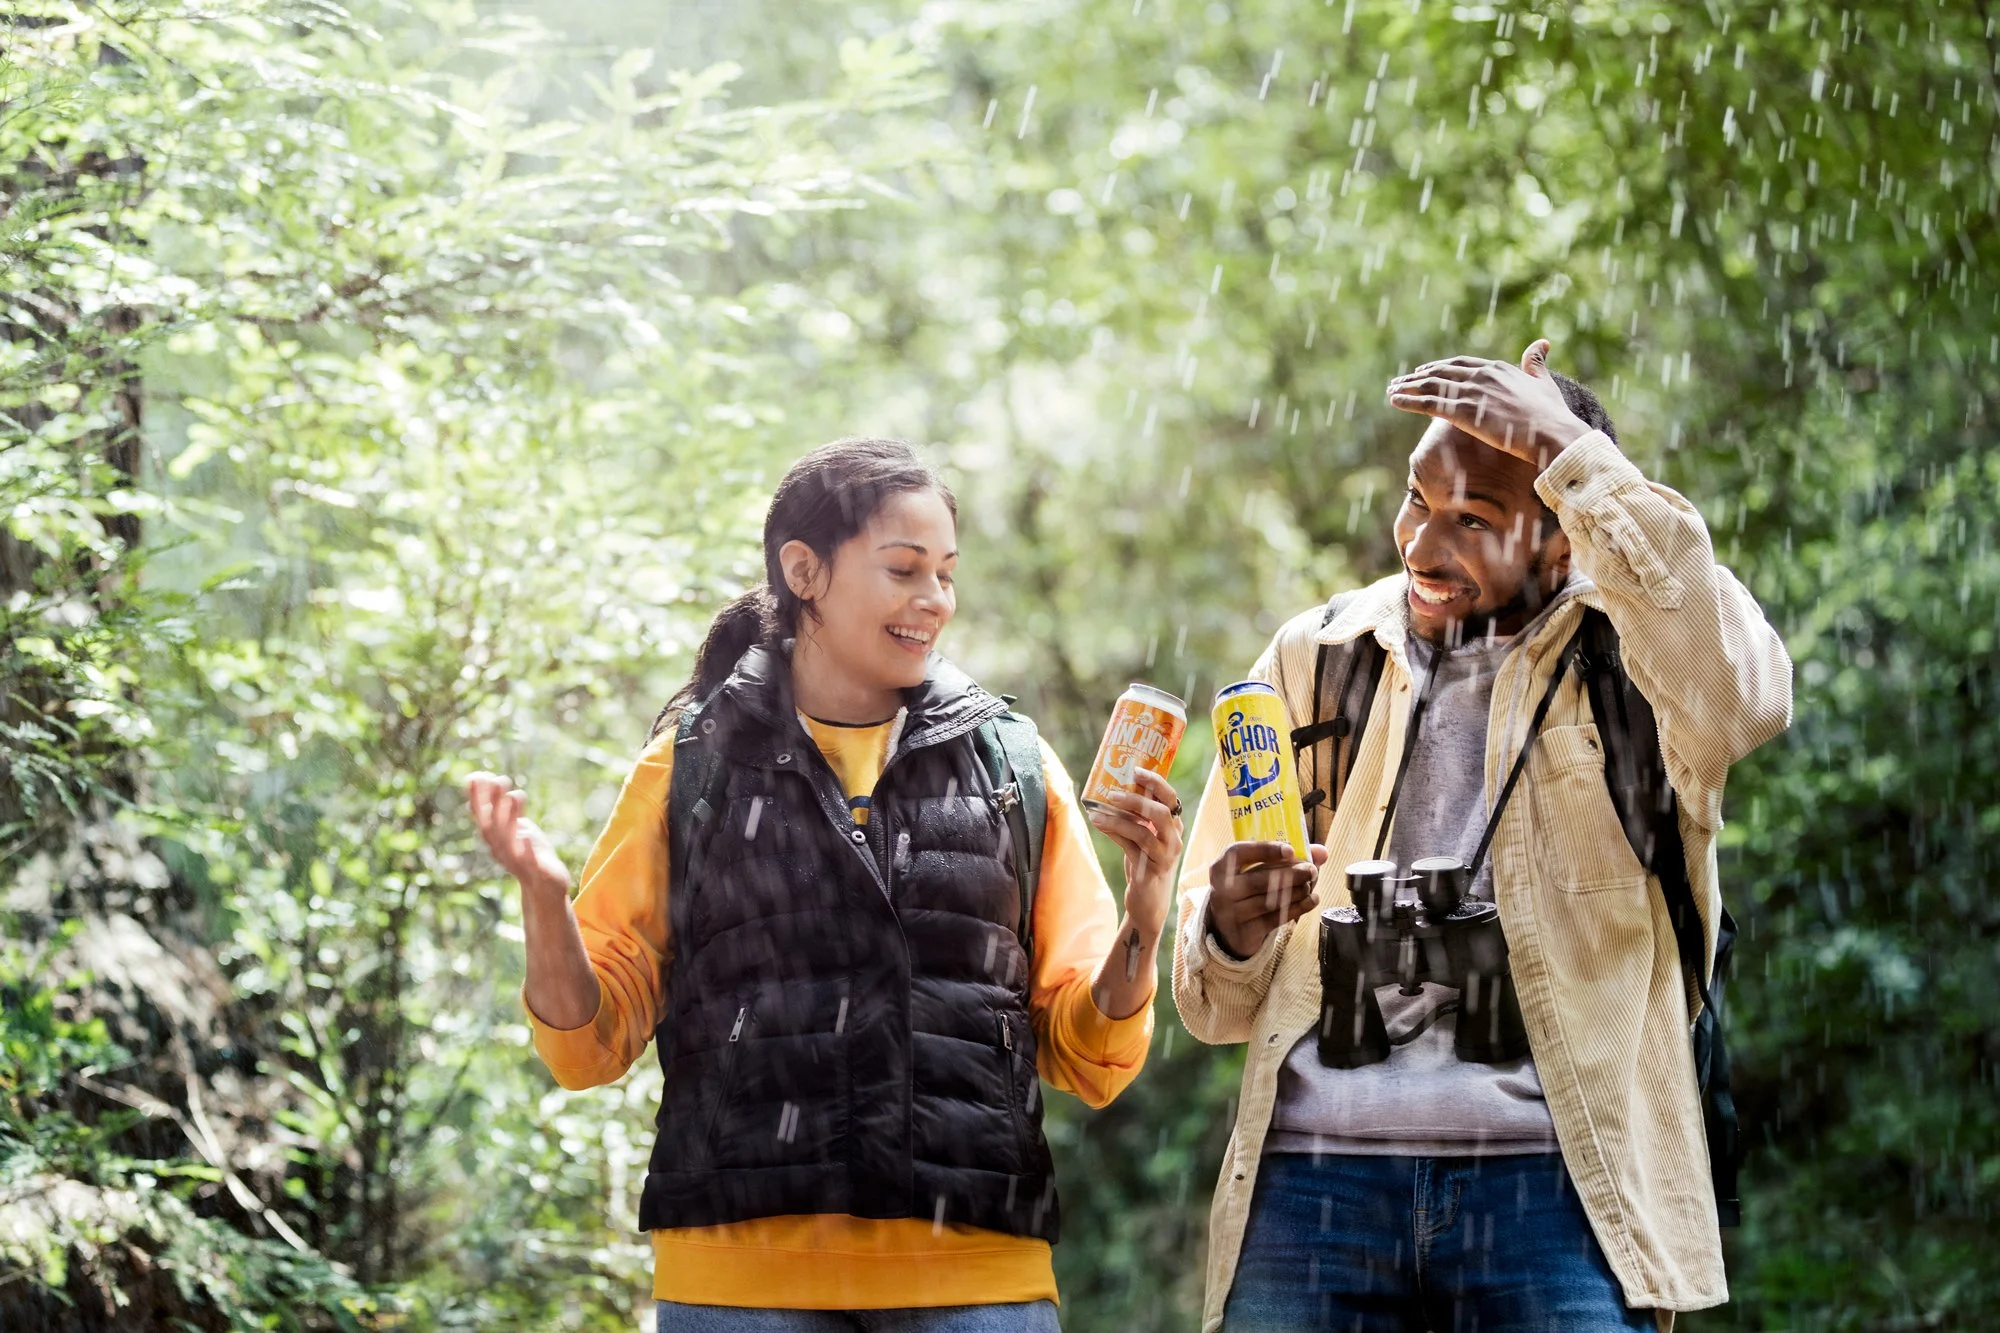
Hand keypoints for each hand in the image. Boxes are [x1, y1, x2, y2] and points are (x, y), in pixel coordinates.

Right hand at [467, 771, 571, 898]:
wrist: (543, 888)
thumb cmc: (528, 853)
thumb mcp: (515, 828)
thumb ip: (504, 807)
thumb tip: (492, 780)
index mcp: (495, 838)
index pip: (482, 815)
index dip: (477, 797)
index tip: (475, 775)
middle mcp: (501, 849)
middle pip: (494, 824)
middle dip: (495, 802)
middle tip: (500, 779)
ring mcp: (516, 860)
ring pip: (510, 838)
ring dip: (510, 817)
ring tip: (515, 795)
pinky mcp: (536, 870)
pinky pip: (528, 860)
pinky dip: (525, 848)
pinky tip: (526, 835)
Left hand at [1085, 768, 1185, 939]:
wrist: (1148, 902)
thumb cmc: (1144, 862)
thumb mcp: (1143, 836)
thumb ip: (1135, 817)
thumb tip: (1110, 789)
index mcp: (1175, 826)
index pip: (1171, 798)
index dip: (1156, 782)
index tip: (1136, 770)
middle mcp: (1174, 839)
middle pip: (1160, 812)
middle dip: (1135, 800)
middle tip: (1112, 793)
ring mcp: (1165, 856)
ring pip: (1143, 831)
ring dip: (1117, 819)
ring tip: (1096, 812)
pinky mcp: (1150, 871)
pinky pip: (1130, 847)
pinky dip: (1113, 833)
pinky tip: (1099, 824)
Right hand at [1206, 840, 1328, 960]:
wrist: (1228, 928)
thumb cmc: (1246, 890)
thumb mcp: (1256, 870)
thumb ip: (1287, 857)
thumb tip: (1321, 852)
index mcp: (1221, 868)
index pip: (1239, 853)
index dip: (1265, 850)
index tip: (1290, 850)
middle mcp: (1222, 890)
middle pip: (1260, 880)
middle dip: (1291, 874)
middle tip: (1311, 870)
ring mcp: (1232, 914)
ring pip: (1270, 901)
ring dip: (1296, 892)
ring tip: (1310, 885)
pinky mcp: (1246, 932)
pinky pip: (1276, 919)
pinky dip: (1298, 908)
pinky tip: (1312, 900)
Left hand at [1386, 338, 1590, 468]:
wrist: (1552, 432)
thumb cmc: (1551, 414)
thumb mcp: (1544, 382)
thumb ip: (1536, 363)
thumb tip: (1542, 343)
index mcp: (1497, 368)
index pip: (1460, 364)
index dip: (1439, 367)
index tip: (1424, 371)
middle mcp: (1481, 375)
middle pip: (1440, 373)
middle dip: (1417, 377)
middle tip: (1400, 381)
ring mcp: (1472, 392)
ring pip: (1430, 386)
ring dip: (1407, 388)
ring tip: (1391, 390)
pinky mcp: (1465, 411)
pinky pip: (1429, 404)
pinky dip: (1409, 401)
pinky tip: (1394, 401)